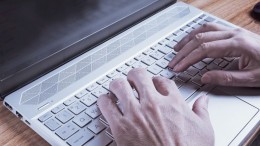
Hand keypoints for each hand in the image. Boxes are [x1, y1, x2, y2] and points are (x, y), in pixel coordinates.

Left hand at [98, 68, 213, 145]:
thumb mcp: (204, 131)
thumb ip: (202, 112)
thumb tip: (203, 101)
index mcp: (173, 103)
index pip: (162, 81)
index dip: (156, 80)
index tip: (154, 83)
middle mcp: (153, 104)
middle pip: (139, 76)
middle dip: (135, 76)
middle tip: (132, 80)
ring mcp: (135, 113)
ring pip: (120, 86)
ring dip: (117, 85)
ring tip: (116, 88)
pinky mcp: (120, 127)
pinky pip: (106, 105)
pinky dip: (104, 101)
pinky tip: (105, 102)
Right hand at [168, 23, 259, 86]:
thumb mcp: (251, 78)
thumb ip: (226, 78)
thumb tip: (204, 78)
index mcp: (237, 44)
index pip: (204, 49)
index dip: (188, 59)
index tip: (178, 67)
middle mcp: (233, 34)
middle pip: (200, 38)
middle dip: (183, 51)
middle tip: (173, 62)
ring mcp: (232, 31)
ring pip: (203, 30)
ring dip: (187, 39)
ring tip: (176, 49)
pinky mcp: (233, 32)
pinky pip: (210, 28)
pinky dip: (197, 34)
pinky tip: (191, 39)